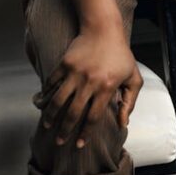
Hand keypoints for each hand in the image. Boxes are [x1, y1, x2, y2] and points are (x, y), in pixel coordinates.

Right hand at [40, 26, 142, 147]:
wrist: (104, 29)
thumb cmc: (121, 55)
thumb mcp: (133, 78)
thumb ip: (129, 102)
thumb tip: (123, 123)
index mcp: (106, 87)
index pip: (93, 117)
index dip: (85, 133)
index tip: (79, 145)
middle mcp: (89, 82)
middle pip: (73, 113)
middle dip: (65, 130)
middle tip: (60, 142)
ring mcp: (74, 73)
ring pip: (58, 100)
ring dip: (51, 115)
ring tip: (47, 126)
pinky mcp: (64, 64)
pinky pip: (52, 83)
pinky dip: (46, 95)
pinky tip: (42, 104)